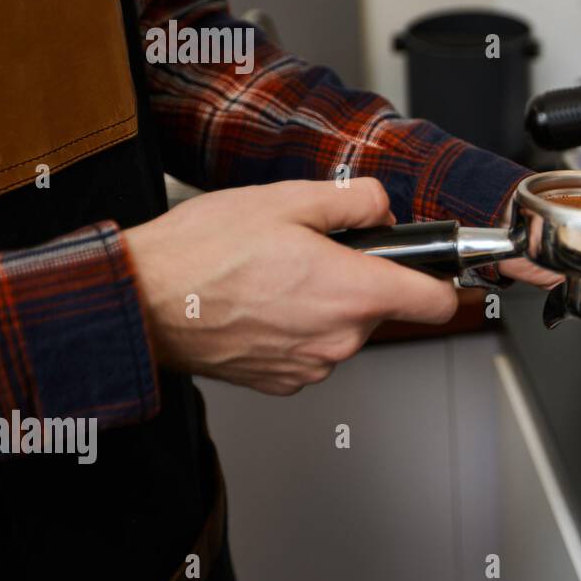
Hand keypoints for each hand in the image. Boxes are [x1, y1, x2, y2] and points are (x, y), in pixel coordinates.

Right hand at [124, 178, 458, 394]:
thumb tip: (383, 210)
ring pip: (343, 328)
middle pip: (382, 307)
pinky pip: (311, 349)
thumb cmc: (203, 252)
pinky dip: (296, 328)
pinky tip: (260, 304)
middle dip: (359, 278)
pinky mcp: (283, 381)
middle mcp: (341, 338)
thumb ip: (355, 201)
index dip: (440, 280)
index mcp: (355, 292)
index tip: (432, 268)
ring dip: (324, 303)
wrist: (140, 303)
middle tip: (312, 252)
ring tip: (274, 276)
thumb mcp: (288, 199)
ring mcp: (311, 366)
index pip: (437, 301)